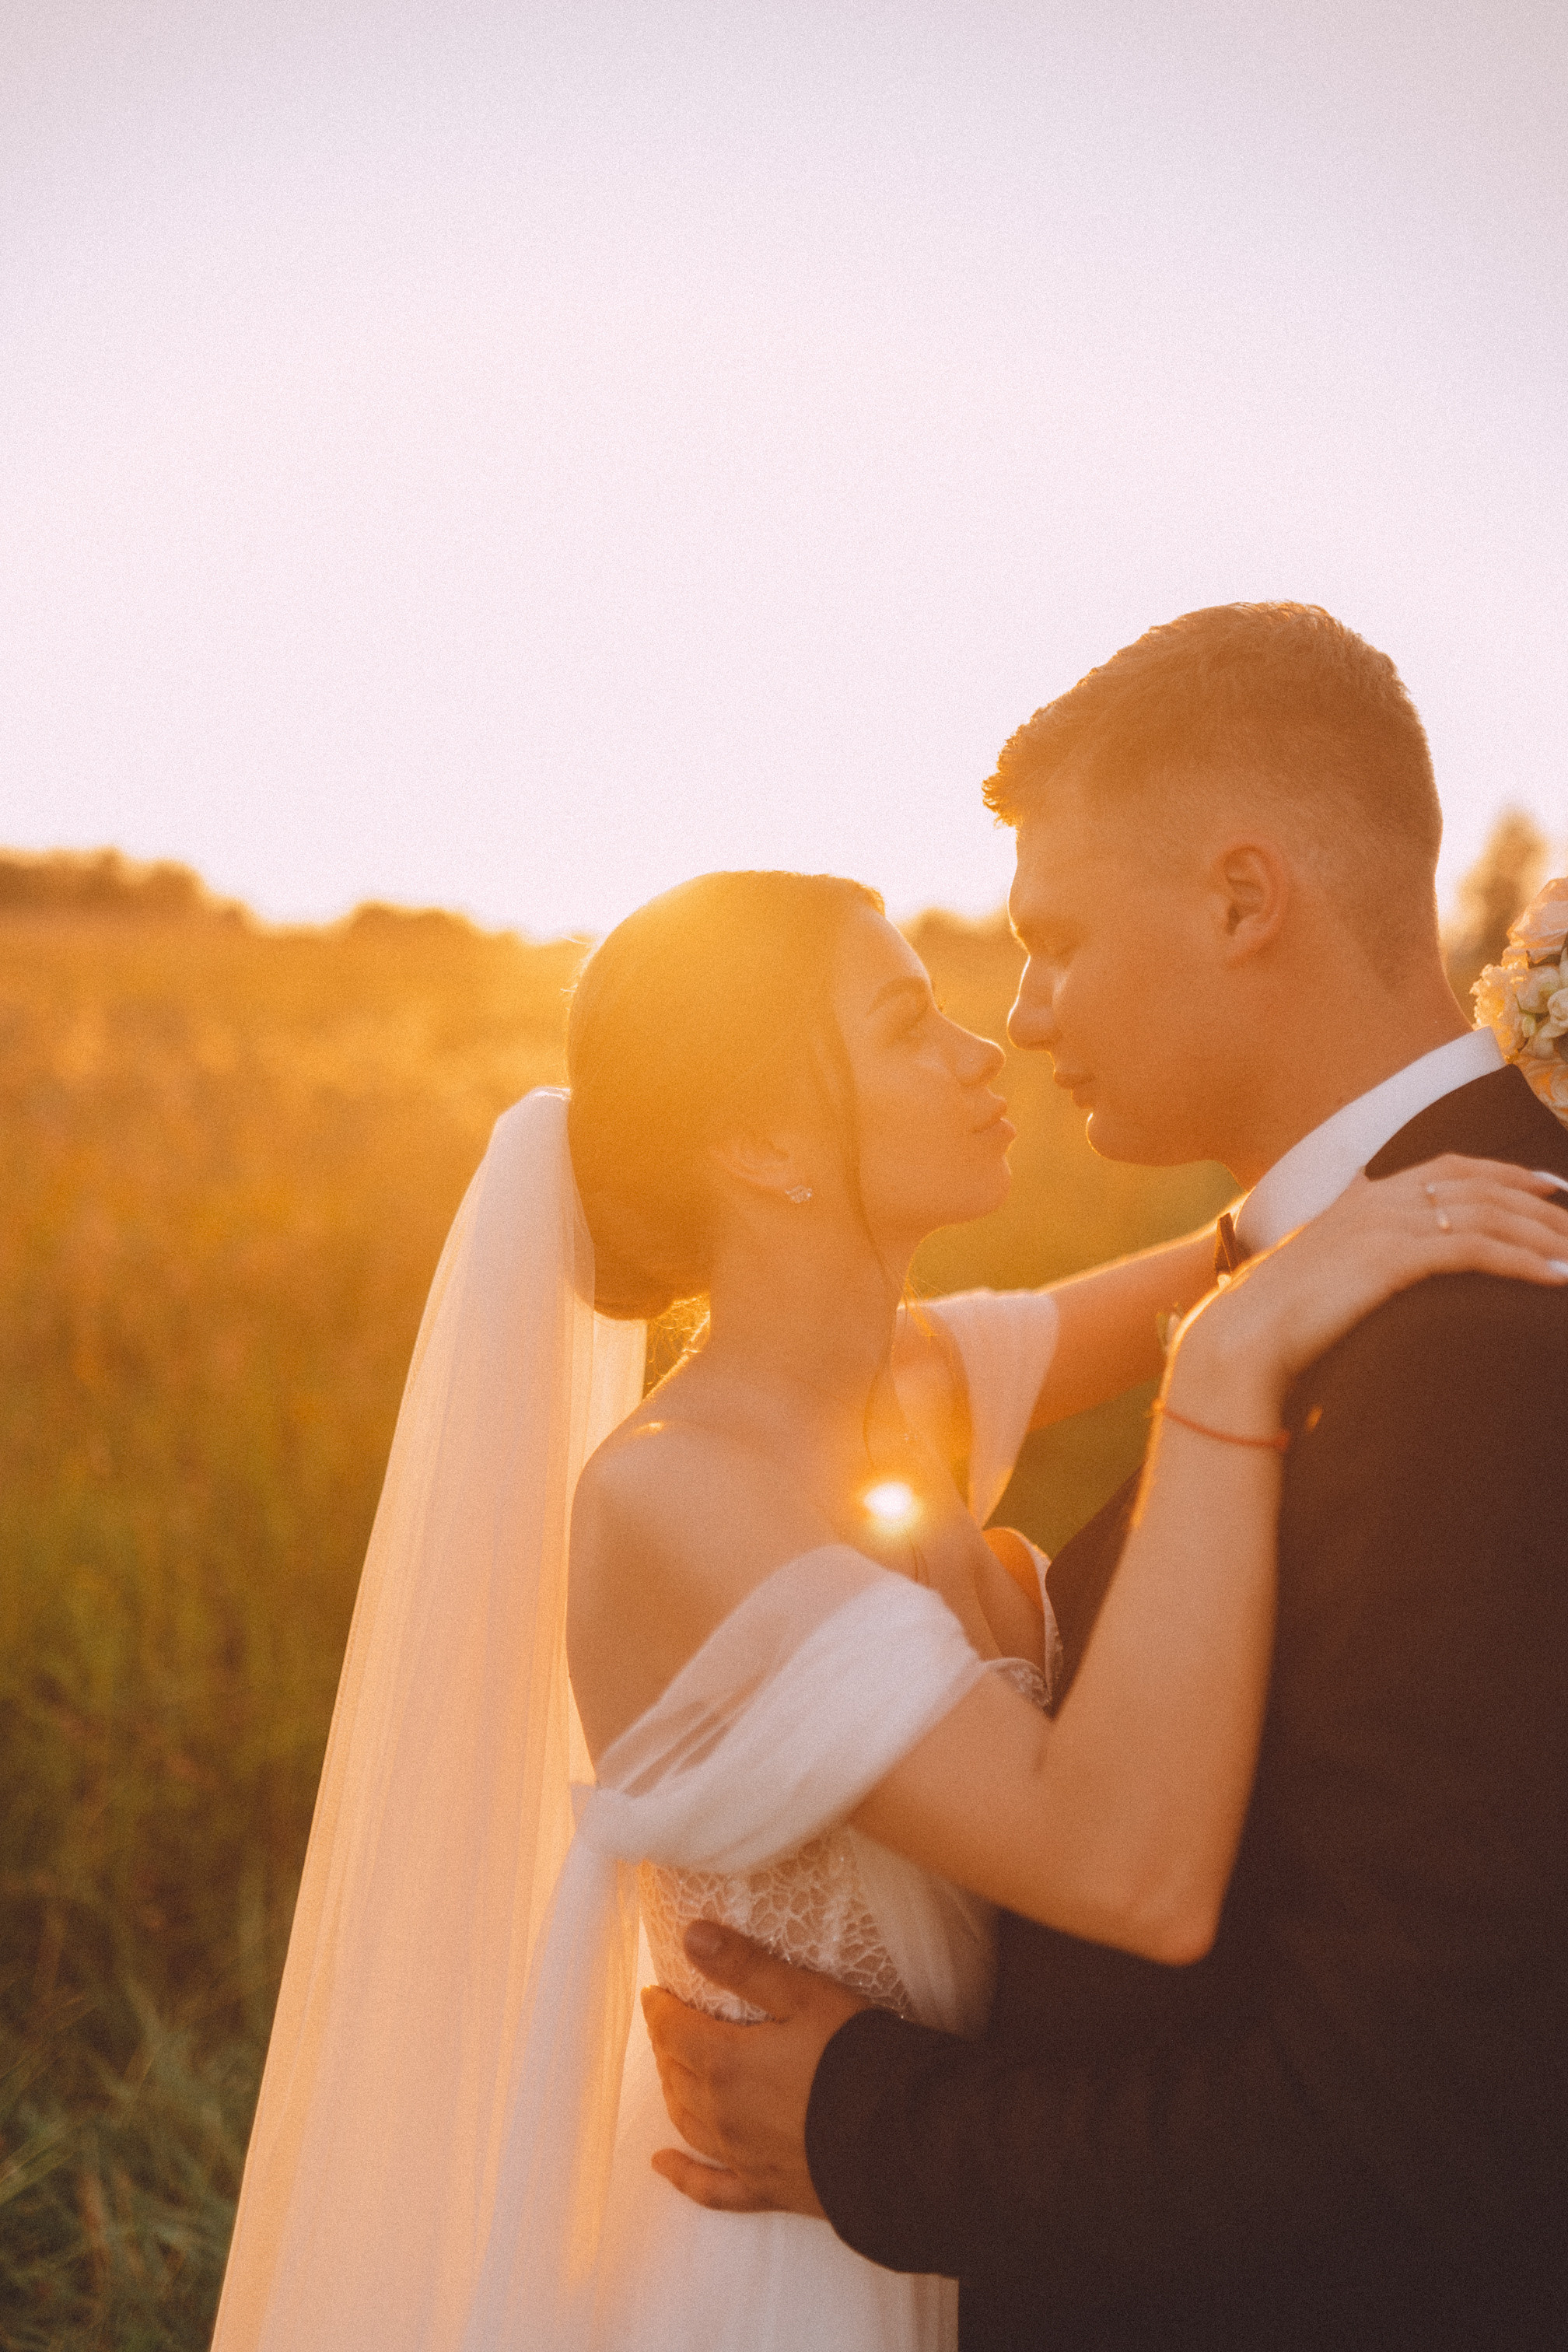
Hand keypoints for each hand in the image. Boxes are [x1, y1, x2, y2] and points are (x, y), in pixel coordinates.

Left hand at [642, 1922, 869, 2216]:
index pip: (674, 2031)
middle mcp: (723, 2114)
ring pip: (688, 2122)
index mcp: (726, 2063)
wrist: (900, 2137)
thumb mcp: (804, 1995)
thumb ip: (745, 1966)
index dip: (660, 2009)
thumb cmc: (855, 2057)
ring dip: (674, 2093)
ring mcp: (741, 2156)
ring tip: (671, 2072)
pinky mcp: (765, 2189)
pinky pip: (710, 2188)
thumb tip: (691, 1936)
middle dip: (667, 2046)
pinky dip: (682, 2176)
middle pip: (676, 2076)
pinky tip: (663, 2165)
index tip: (654, 1992)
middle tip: (668, 2024)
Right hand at [1172, 1157, 1567, 1425]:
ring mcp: (1384, 1225)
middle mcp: (1378, 1199)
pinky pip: (1475, 1250)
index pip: (1451, 1168)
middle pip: (1481, 1186)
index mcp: (1363, 1197)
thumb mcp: (1324, 1273)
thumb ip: (1358, 1257)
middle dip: (1540, 1204)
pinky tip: (1555, 1278)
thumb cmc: (1280, 1319)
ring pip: (1487, 1215)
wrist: (1243, 1338)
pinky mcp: (1391, 1258)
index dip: (1508, 1174)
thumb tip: (1382, 1272)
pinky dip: (1523, 1262)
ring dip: (1543, 1235)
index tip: (1552, 1188)